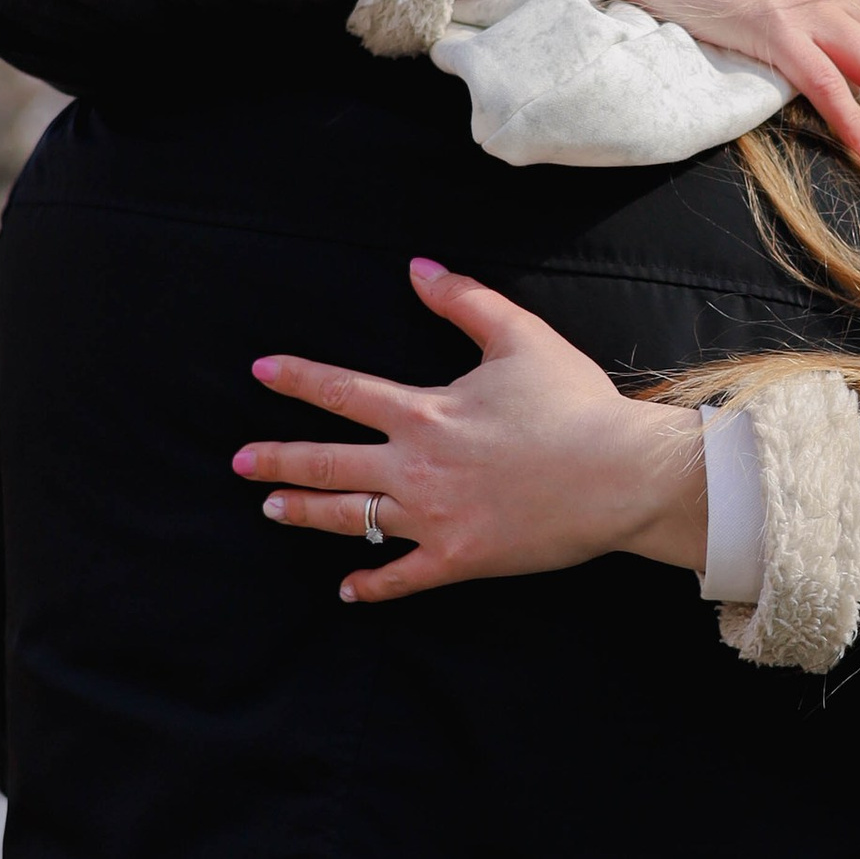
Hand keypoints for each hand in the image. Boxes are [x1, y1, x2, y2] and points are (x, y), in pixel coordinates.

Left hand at [233, 260, 706, 603]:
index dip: (297, 379)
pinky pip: (402, 577)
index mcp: (424, 412)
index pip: (342, 392)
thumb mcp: (520, 337)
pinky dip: (372, 585)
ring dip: (305, 513)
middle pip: (327, 463)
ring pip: (350, 519)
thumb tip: (417, 269)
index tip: (261, 372)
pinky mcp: (459, 559)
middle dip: (277, 460)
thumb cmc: (574, 405)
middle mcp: (415, 467)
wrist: (619, 476)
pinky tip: (348, 589)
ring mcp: (433, 518)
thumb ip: (464, 300)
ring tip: (271, 509)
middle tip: (240, 461)